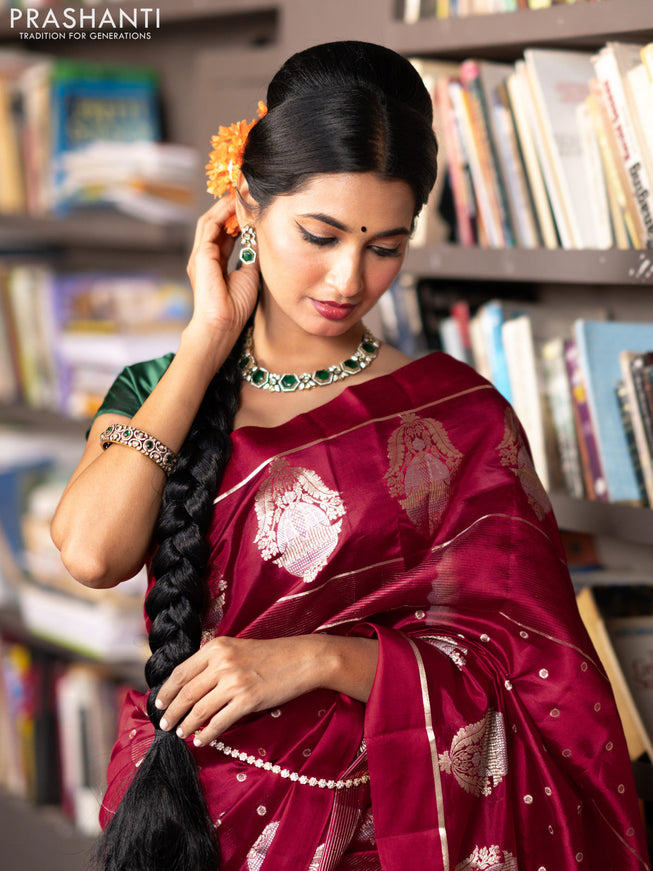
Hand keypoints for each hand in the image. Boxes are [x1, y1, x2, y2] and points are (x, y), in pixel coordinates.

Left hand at [155, 635, 328, 745]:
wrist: (302, 659)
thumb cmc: (271, 655)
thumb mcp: (237, 648)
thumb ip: (214, 661)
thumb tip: (191, 685)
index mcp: (216, 647)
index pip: (181, 671)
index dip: (167, 691)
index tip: (159, 703)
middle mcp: (221, 663)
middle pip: (186, 693)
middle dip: (172, 712)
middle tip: (165, 724)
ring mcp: (234, 682)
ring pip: (199, 710)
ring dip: (186, 725)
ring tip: (181, 733)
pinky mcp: (247, 700)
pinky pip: (219, 722)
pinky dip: (207, 734)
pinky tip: (202, 739)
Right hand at [185, 196, 259, 343]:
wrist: (222, 324)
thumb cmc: (235, 306)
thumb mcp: (250, 274)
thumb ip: (252, 255)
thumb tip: (260, 237)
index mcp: (216, 262)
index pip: (225, 233)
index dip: (237, 218)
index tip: (250, 206)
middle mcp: (205, 256)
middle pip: (215, 223)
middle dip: (229, 206)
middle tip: (244, 191)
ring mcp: (200, 255)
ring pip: (210, 221)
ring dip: (224, 206)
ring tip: (239, 192)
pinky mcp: (201, 255)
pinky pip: (210, 227)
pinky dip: (222, 213)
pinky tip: (235, 205)